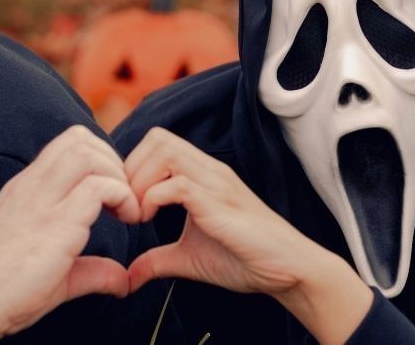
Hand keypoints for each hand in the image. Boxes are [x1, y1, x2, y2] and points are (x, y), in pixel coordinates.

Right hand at [0, 125, 140, 343]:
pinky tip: (127, 221)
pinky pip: (98, 187)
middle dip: (113, 161)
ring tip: (126, 209)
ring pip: (88, 154)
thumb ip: (92, 268)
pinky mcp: (55, 223)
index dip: (100, 158)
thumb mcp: (56, 271)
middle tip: (124, 197)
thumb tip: (123, 279)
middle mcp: (31, 187)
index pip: (66, 144)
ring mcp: (41, 201)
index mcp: (25, 190)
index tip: (113, 192)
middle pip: (79, 138)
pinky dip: (123, 197)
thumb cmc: (6, 291)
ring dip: (118, 176)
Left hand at [125, 127, 372, 343]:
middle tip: (127, 205)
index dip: (132, 167)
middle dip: (130, 168)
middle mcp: (208, 170)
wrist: (288, 271)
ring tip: (138, 213)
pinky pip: (177, 183)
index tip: (126, 203)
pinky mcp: (219, 203)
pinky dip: (152, 198)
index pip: (156, 143)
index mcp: (201, 174)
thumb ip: (157, 260)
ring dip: (139, 180)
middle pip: (156, 137)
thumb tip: (128, 277)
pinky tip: (149, 220)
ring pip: (164, 151)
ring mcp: (216, 183)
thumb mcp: (188, 259)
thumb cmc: (245, 259)